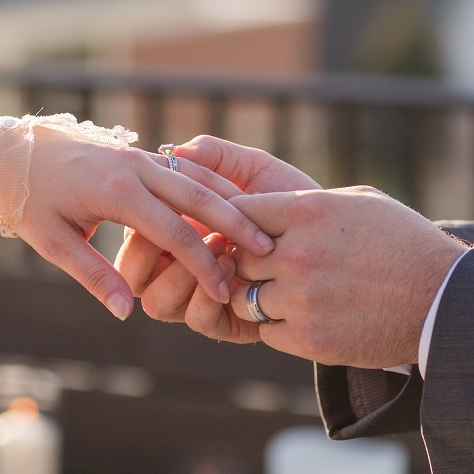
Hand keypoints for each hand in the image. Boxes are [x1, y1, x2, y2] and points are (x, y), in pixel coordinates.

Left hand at [0, 124, 275, 320]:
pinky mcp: (138, 154)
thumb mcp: (52, 242)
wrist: (11, 149)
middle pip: (198, 196)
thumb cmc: (29, 199)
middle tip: (268, 249)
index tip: (225, 289)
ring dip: (230, 202)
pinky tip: (233, 204)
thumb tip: (127, 311)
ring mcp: (138, 156)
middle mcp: (134, 167)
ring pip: (196, 178)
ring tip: (261, 227)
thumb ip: (93, 275)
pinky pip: (183, 170)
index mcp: (115, 191)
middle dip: (235, 224)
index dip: (201, 263)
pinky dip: (211, 186)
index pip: (172, 231)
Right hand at [116, 136, 320, 325]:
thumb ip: (216, 157)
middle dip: (149, 254)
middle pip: (134, 278)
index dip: (139, 226)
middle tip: (181, 231)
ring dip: (180, 275)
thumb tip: (179, 150)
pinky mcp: (228, 322)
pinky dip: (206, 294)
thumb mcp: (252, 170)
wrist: (339, 231)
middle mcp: (179, 271)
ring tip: (218, 247)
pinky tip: (231, 267)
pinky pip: (198, 319)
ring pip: (158, 303)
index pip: (135, 239)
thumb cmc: (291, 196)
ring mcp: (200, 298)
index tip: (163, 205)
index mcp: (173, 233)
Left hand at [212, 187, 466, 367]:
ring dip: (258, 297)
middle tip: (262, 267)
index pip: (238, 211)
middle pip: (235, 258)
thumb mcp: (359, 202)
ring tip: (284, 294)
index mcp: (308, 212)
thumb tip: (266, 210)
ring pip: (243, 299)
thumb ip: (306, 205)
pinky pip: (266, 332)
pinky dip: (277, 327)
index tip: (246, 233)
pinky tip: (301, 318)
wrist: (443, 299)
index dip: (237, 223)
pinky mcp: (309, 339)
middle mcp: (297, 255)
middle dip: (246, 262)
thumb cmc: (404, 242)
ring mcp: (301, 300)